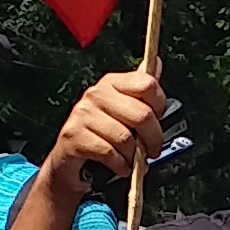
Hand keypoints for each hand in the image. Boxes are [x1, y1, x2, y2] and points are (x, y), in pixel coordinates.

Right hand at [47, 70, 169, 206]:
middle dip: (153, 138)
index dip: (160, 106)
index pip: (146, 84)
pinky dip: (120, 165)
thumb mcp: (122, 110)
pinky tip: (120, 167)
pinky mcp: (73, 136)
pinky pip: (109, 152)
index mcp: (111, 83)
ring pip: (125, 137)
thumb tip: (156, 62)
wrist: (69, 161)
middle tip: (153, 150)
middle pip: (142, 114)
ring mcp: (82, 114)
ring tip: (133, 161)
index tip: (158, 120)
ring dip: (134, 156)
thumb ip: (140, 90)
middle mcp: (95, 94)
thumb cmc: (101, 135)